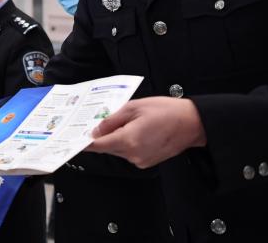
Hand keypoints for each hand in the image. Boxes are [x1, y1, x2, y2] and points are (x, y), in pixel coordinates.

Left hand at [85, 97, 206, 168]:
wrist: (192, 123)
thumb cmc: (166, 111)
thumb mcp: (135, 107)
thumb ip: (112, 119)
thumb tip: (95, 130)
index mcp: (128, 140)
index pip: (98, 144)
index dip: (85, 141)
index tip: (75, 138)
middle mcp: (133, 154)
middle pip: (107, 147)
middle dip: (103, 135)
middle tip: (100, 121)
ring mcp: (141, 160)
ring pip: (118, 150)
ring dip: (116, 138)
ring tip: (126, 122)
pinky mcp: (147, 162)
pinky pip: (129, 153)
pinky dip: (128, 143)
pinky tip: (137, 130)